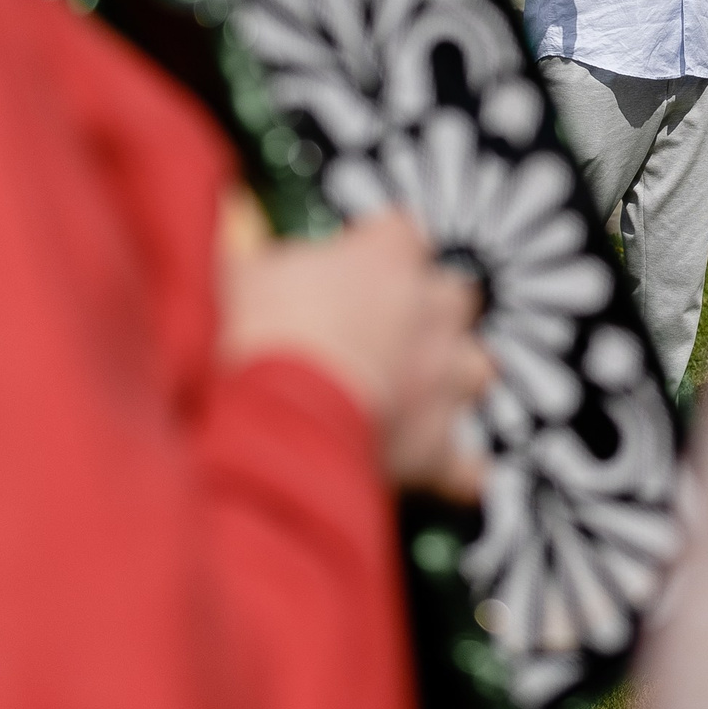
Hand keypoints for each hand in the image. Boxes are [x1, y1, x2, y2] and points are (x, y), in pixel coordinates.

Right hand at [217, 197, 494, 500]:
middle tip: (383, 329)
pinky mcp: (434, 446)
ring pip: (476, 368)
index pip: (402, 234)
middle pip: (455, 295)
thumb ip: (254, 260)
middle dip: (429, 311)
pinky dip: (456, 470)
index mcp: (385, 257)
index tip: (349, 266)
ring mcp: (439, 378)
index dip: (377, 252)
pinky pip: (466, 464)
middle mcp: (428, 311)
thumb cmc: (251, 335)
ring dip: (451, 379)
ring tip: (414, 392)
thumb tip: (231, 252)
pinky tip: (443, 475)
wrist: (267, 415)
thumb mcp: (237, 272)